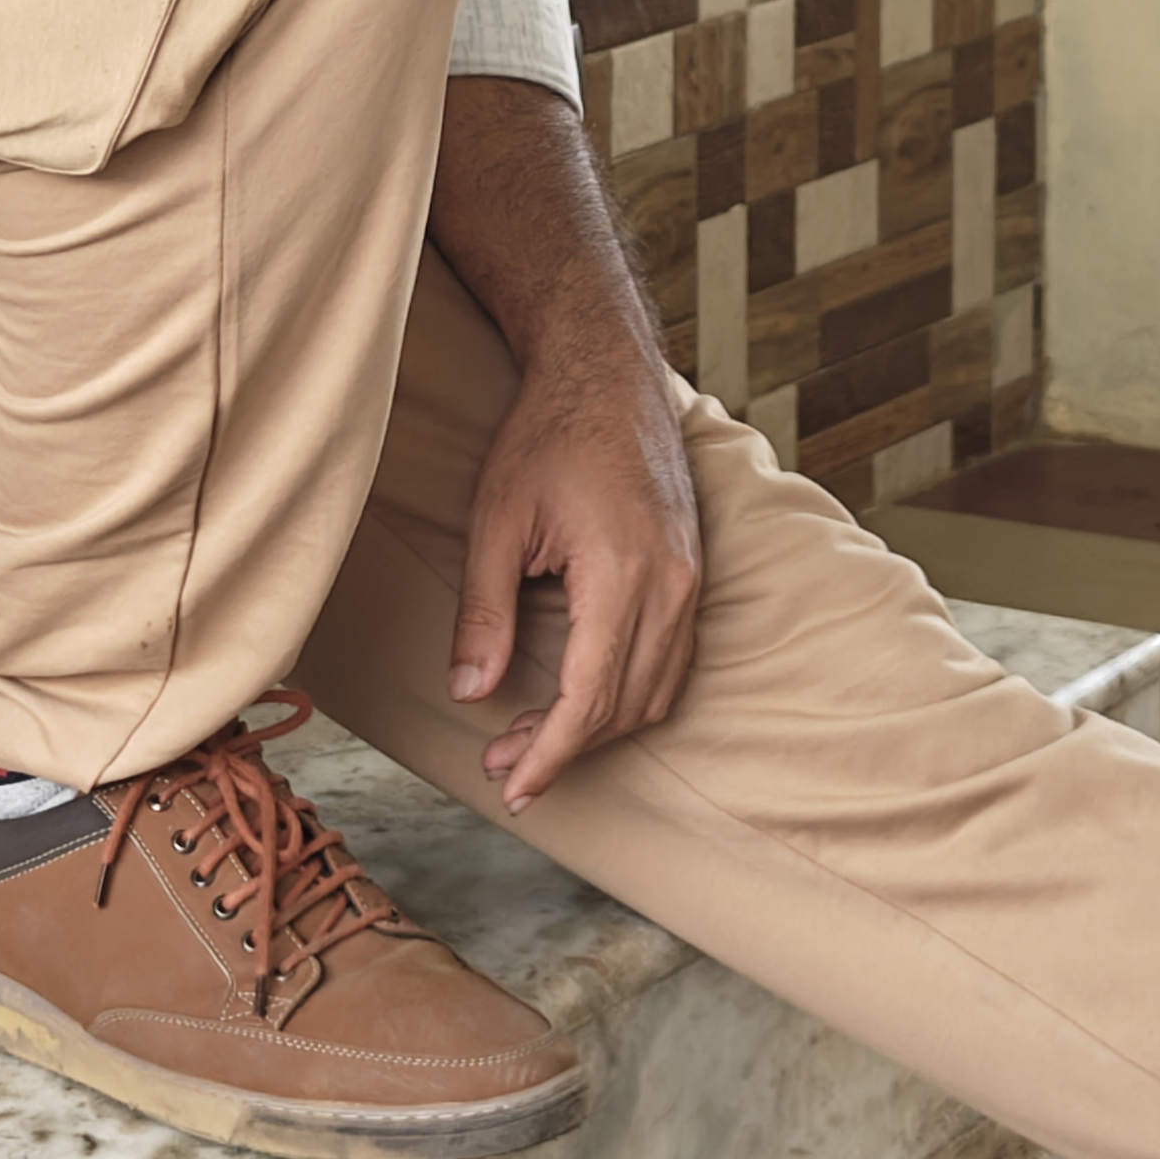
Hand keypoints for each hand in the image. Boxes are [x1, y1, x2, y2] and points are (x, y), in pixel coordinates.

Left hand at [448, 331, 702, 812]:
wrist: (606, 372)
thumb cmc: (547, 434)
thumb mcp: (496, 519)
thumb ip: (485, 611)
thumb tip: (469, 694)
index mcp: (624, 573)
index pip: (590, 697)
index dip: (551, 752)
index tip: (514, 786)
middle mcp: (671, 584)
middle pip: (625, 705)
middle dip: (564, 748)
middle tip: (501, 765)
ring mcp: (689, 579)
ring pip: (655, 691)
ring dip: (596, 728)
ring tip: (528, 738)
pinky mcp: (690, 572)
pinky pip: (671, 661)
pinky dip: (627, 695)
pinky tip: (578, 700)